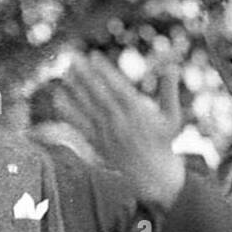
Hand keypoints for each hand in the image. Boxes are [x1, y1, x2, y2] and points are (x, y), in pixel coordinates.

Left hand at [59, 53, 185, 207]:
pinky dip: (69, 113)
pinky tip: (58, 98)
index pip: (119, 88)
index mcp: (139, 113)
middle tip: (72, 58)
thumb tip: (173, 67)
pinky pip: (81, 127)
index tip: (94, 56)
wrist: (152, 174)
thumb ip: (170, 92)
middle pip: (99, 96)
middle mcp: (121, 123)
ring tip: (64, 73)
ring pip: (88, 109)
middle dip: (85, 76)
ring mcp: (108, 135)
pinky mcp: (98, 144)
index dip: (105, 72)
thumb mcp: (173, 117)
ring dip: (74, 91)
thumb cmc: (163, 141)